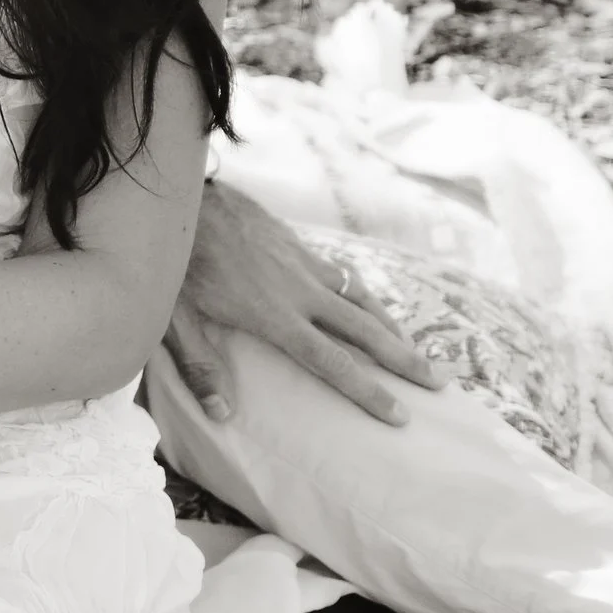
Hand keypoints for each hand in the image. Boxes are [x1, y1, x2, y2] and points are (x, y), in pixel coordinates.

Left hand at [167, 181, 445, 425]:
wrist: (185, 197)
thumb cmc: (174, 264)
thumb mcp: (174, 320)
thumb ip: (198, 367)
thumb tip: (221, 414)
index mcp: (274, 315)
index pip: (332, 362)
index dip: (368, 391)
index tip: (400, 415)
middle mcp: (299, 291)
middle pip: (365, 331)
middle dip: (404, 361)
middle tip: (438, 385)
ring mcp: (303, 264)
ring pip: (361, 299)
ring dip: (392, 328)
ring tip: (416, 353)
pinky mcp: (298, 245)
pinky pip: (343, 276)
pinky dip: (364, 296)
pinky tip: (369, 305)